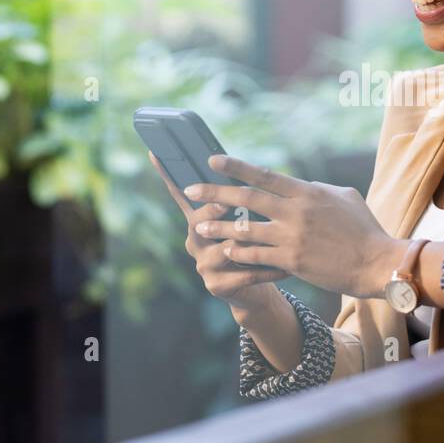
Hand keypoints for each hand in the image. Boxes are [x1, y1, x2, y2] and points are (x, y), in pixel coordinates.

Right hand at [148, 152, 284, 313]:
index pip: (181, 194)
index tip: (157, 153)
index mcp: (199, 220)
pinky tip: (286, 266)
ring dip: (247, 242)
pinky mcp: (217, 285)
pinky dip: (267, 269)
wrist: (254, 289)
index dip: (168, 176)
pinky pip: (244, 274)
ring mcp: (203, 264)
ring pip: (223, 249)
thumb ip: (240, 198)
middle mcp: (196, 241)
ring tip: (268, 237)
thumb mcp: (244, 220)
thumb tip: (242, 164)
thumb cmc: (252, 246)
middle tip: (225, 203)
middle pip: (197, 221)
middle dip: (211, 211)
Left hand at [183, 154, 407, 299]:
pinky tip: (225, 251)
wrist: (376, 262)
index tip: (212, 160)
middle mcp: (296, 211)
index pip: (264, 175)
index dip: (235, 166)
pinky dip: (239, 252)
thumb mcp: (344, 196)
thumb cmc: (364, 228)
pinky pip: (256, 255)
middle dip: (214, 193)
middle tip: (190, 190)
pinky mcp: (292, 261)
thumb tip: (299, 185)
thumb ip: (317, 189)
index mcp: (307, 192)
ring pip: (245, 229)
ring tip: (199, 227)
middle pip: (246, 199)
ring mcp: (292, 237)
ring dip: (219, 227)